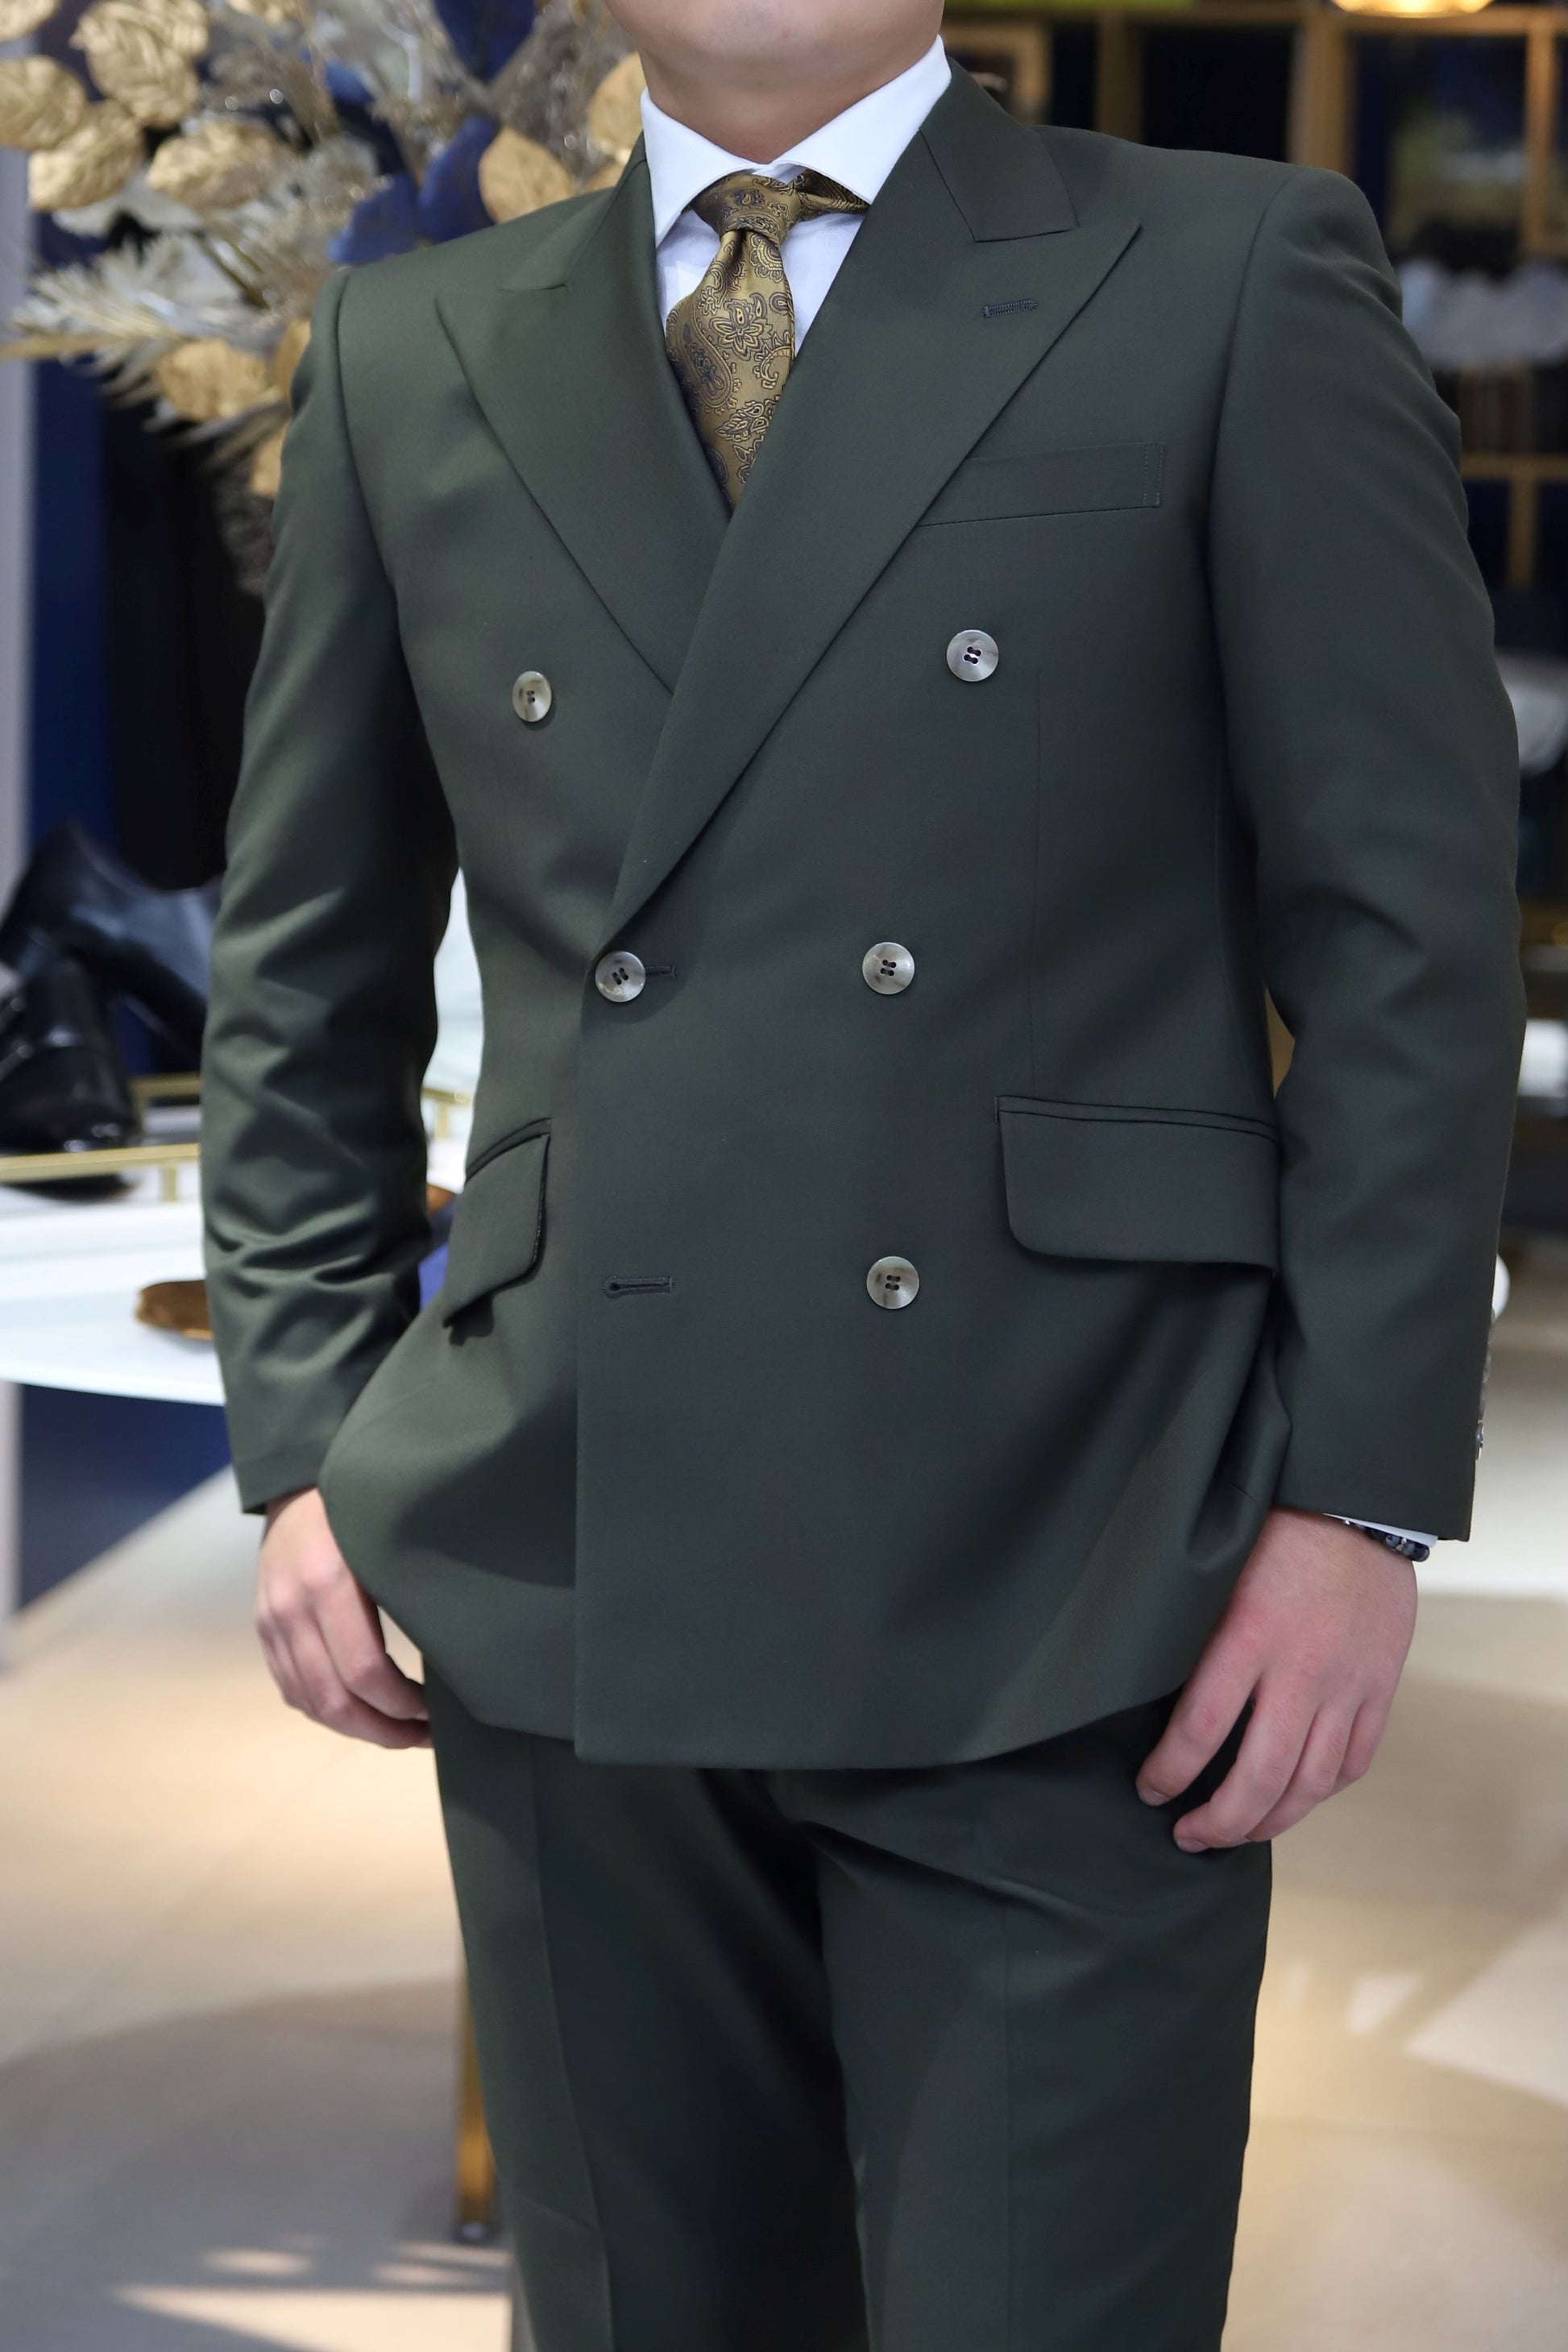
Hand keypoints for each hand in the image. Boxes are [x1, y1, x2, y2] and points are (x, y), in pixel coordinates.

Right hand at [256, 1487, 430, 1747]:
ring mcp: (270, 1621)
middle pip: (334, 1702)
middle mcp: (291, 1608)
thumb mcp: (388, 1541)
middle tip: (424, 1736)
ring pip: (310, 1703)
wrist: (298, 1479)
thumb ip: (410, 1592)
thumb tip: (459, 1655)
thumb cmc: (360, 1507)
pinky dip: (328, 1710)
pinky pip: (292, 1689)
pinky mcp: (263, 1628)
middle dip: (384, 1731)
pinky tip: (362, 1710)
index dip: (404, 1706)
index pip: (364, 1673)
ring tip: (399, 1730)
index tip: (437, 1712)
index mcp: (327, 1582)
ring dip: (357, 1728)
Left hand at [1136, 1507, 1416, 1849]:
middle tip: (1187, 1836)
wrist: (1356, 1499)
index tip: (1149, 1790)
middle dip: (1218, 1822)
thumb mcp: (1216, 1572)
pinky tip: (1296, 1797)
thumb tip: (1153, 1695)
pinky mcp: (1381, 1686)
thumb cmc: (1272, 1526)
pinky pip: (1355, 1760)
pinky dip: (1323, 1791)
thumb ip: (1194, 1636)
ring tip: (1237, 1832)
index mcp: (1248, 1636)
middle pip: (1260, 1777)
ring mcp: (1348, 1684)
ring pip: (1311, 1784)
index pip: (1200, 1730)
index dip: (1169, 1773)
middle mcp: (1301, 1671)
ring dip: (1270, 1821)